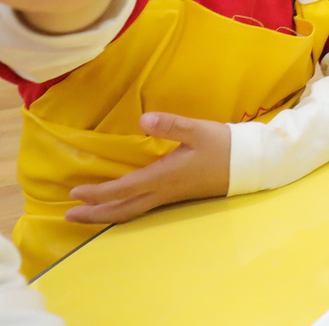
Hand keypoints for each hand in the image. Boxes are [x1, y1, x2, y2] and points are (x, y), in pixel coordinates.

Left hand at [66, 112, 231, 224]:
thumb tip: (143, 120)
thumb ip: (171, 125)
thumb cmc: (224, 146)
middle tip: (70, 216)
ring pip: (133, 212)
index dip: (98, 193)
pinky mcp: (178, 195)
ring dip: (108, 215)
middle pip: (124, 210)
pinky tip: (120, 205)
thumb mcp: (199, 130)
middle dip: (96, 214)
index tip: (75, 193)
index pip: (124, 189)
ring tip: (88, 215)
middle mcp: (165, 192)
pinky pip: (143, 209)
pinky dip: (124, 211)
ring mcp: (172, 197)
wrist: (251, 164)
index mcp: (165, 177)